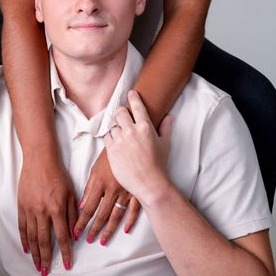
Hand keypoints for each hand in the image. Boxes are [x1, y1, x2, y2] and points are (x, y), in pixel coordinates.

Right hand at [18, 154, 77, 273]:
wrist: (39, 160)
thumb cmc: (58, 174)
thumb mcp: (71, 193)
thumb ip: (72, 214)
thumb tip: (74, 234)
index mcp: (57, 209)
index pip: (63, 237)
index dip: (65, 253)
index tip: (67, 264)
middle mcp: (42, 212)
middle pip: (44, 241)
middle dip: (46, 259)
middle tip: (46, 272)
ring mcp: (30, 210)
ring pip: (32, 237)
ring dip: (35, 254)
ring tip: (36, 266)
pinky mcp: (21, 206)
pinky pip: (22, 227)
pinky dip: (24, 240)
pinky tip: (26, 249)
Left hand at [73, 148, 140, 245]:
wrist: (130, 142)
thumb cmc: (110, 155)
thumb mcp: (96, 169)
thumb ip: (89, 188)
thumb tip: (82, 207)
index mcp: (100, 183)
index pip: (88, 208)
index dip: (81, 222)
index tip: (76, 233)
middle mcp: (113, 189)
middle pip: (101, 214)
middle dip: (93, 229)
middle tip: (87, 240)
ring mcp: (127, 191)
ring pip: (116, 215)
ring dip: (109, 229)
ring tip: (103, 241)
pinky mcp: (138, 191)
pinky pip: (135, 209)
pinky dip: (130, 221)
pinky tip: (126, 230)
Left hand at [104, 89, 172, 206]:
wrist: (149, 183)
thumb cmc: (159, 164)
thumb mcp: (165, 144)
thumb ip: (166, 127)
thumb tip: (169, 116)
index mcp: (146, 127)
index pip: (137, 106)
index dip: (133, 97)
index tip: (131, 93)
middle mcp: (131, 131)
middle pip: (120, 112)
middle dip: (121, 112)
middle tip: (122, 115)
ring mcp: (120, 140)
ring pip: (112, 124)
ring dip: (115, 125)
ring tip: (119, 131)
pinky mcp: (112, 150)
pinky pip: (107, 137)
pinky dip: (110, 137)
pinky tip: (115, 141)